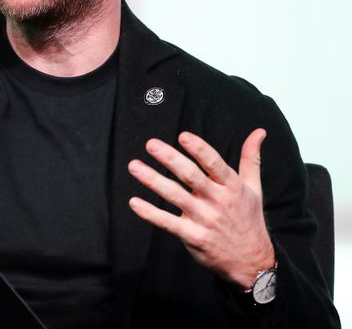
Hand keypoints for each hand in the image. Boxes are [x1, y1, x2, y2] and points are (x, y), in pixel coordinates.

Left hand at [127, 129, 274, 287]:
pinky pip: (167, 223)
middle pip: (191, 176)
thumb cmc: (249, 220)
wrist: (252, 262)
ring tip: (134, 167)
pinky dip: (150, 213)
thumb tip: (259, 132)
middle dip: (170, 158)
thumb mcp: (254, 188)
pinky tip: (134, 202)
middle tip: (151, 144)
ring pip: (175, 196)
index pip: (214, 164)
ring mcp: (204, 219)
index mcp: (232, 187)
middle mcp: (218, 201)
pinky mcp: (193, 236)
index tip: (183, 136)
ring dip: (152, 180)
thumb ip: (251, 159)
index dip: (199, 149)